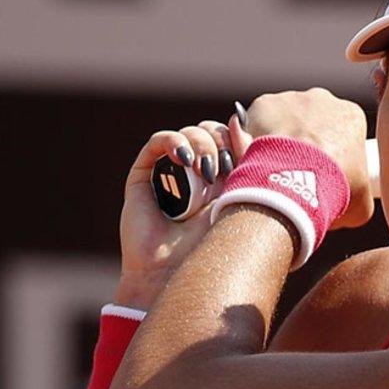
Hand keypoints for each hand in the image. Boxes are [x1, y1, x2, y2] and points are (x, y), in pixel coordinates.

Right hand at [116, 118, 250, 307]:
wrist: (180, 271)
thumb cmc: (216, 242)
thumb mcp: (239, 194)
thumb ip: (243, 156)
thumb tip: (238, 117)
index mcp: (223, 179)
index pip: (230, 139)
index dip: (236, 139)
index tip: (242, 156)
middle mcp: (196, 174)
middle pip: (210, 132)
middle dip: (220, 142)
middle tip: (222, 168)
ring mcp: (170, 173)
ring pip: (188, 134)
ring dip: (201, 144)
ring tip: (204, 171)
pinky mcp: (144, 176)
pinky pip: (159, 142)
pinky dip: (173, 142)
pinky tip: (183, 157)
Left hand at [240, 89, 374, 228]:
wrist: (297, 179)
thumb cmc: (333, 188)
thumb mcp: (361, 201)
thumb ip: (357, 194)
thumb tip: (348, 203)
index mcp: (351, 116)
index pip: (342, 132)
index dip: (332, 155)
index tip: (323, 174)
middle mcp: (323, 98)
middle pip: (311, 121)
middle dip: (304, 143)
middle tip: (297, 172)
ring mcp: (291, 98)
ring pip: (283, 120)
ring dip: (280, 140)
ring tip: (274, 170)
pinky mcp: (264, 103)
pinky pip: (256, 121)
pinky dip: (253, 138)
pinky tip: (255, 160)